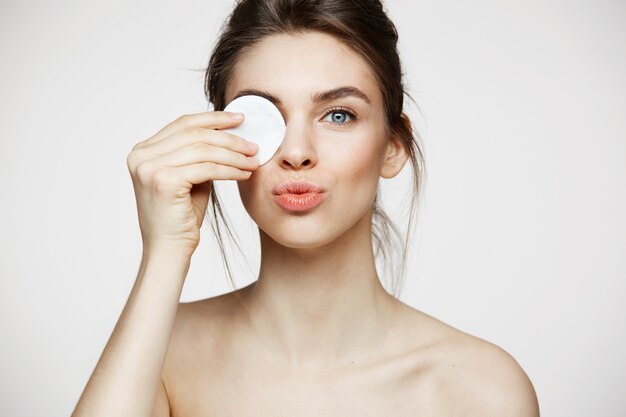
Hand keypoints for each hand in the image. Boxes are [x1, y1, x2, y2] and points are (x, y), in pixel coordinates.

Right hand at [126, 111, 258, 255]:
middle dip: (229, 138)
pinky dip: (229, 169)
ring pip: (203, 150)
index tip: (239, 119)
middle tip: (253, 145)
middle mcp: (141, 156)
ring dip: (233, 154)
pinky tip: (244, 173)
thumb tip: (229, 133)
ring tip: (253, 161)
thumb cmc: (181, 217)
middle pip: (195, 134)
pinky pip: (206, 168)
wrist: (168, 249)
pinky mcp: (163, 181)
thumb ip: (199, 154)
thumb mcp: (189, 177)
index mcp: (143, 151)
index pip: (183, 124)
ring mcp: (149, 167)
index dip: (213, 119)